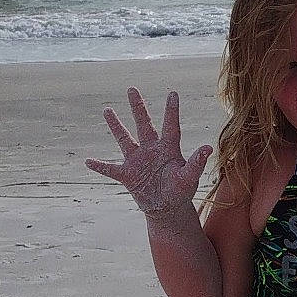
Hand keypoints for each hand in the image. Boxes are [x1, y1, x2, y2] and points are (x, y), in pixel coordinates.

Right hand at [86, 89, 210, 220]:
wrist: (167, 207)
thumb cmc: (180, 190)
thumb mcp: (189, 177)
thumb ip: (196, 163)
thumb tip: (208, 147)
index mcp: (169, 149)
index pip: (170, 126)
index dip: (172, 111)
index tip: (173, 93)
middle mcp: (152, 150)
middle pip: (144, 125)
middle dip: (138, 107)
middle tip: (132, 89)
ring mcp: (137, 161)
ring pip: (125, 140)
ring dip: (116, 126)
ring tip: (107, 110)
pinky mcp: (127, 175)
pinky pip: (111, 169)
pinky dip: (100, 167)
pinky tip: (88, 161)